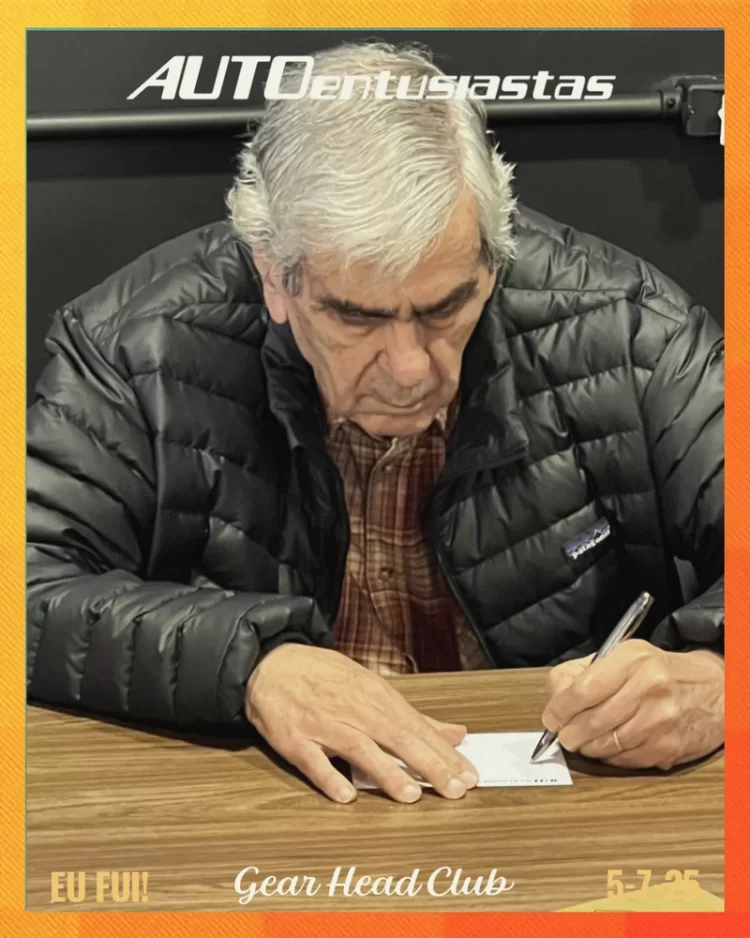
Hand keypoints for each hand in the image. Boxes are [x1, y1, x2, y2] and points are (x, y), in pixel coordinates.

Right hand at [245, 643, 478, 803]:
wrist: (271, 663)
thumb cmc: (324, 677)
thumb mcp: (372, 687)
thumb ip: (415, 717)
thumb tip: (456, 734)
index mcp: (375, 696)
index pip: (417, 727)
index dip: (444, 753)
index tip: (469, 775)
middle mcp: (353, 709)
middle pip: (397, 737)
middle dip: (428, 764)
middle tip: (454, 788)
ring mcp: (323, 725)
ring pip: (359, 749)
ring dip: (386, 771)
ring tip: (410, 794)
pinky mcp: (294, 739)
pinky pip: (313, 762)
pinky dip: (329, 778)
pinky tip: (346, 795)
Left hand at [542, 640, 723, 768]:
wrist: (715, 690)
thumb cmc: (660, 672)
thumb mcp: (624, 655)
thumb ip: (584, 672)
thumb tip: (555, 699)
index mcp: (633, 660)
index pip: (583, 689)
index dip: (559, 708)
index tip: (551, 717)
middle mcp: (649, 689)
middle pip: (591, 721)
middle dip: (569, 733)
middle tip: (563, 735)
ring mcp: (661, 721)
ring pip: (606, 745)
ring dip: (587, 747)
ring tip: (583, 740)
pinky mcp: (669, 747)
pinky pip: (625, 760)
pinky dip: (610, 757)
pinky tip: (610, 746)